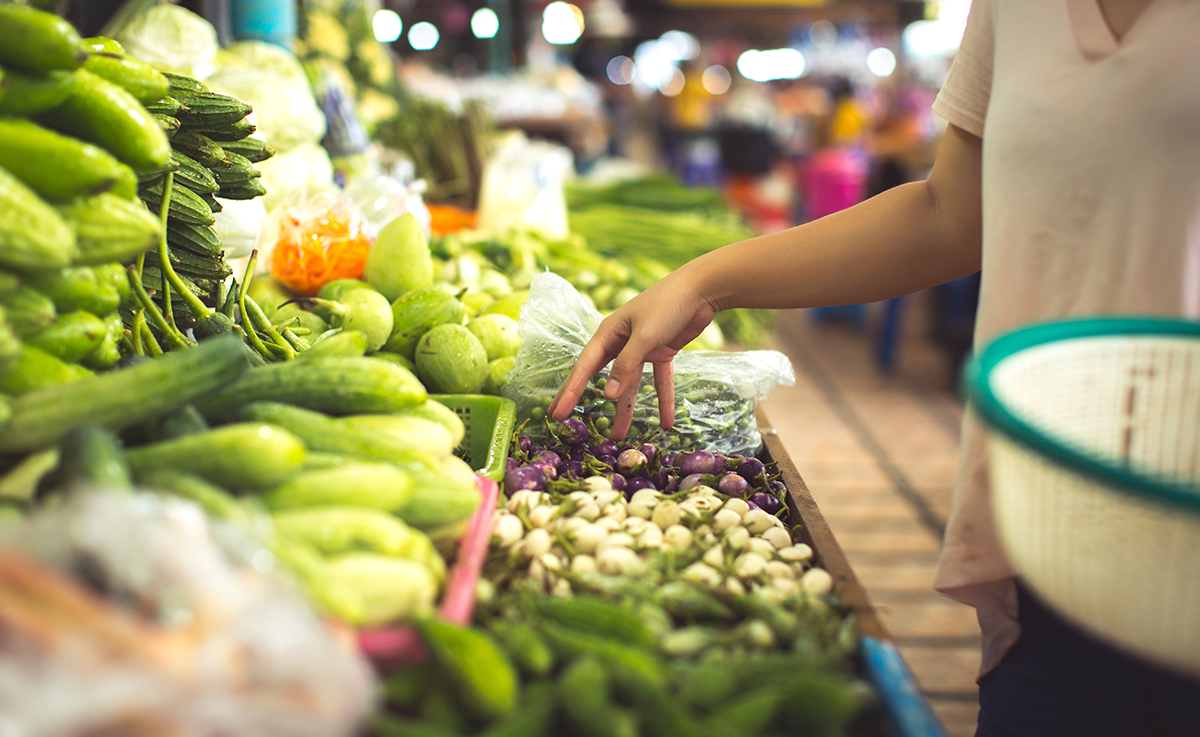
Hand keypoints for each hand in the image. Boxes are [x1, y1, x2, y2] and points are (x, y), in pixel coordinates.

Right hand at [548, 271, 717, 440]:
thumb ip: (626, 366)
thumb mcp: (645, 336)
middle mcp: (621, 341)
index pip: (585, 367)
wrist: (701, 288)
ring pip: (631, 384)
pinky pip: (659, 380)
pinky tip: (666, 422)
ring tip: (619, 436)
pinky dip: (664, 399)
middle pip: (600, 376)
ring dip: (627, 409)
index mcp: (609, 333)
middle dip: (586, 399)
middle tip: (567, 422)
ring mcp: (642, 347)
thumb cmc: (667, 304)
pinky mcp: (662, 351)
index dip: (571, 391)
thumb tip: (608, 395)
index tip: (557, 414)